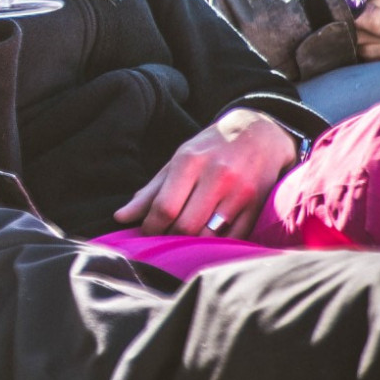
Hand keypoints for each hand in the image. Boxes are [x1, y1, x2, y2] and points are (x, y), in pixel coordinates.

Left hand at [112, 107, 299, 236]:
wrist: (259, 134)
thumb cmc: (210, 149)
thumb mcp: (178, 160)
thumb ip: (150, 191)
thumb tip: (121, 217)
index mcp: (190, 162)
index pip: (164, 207)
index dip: (151, 227)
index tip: (146, 234)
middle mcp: (217, 176)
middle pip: (186, 224)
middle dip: (170, 238)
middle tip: (165, 240)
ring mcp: (241, 192)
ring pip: (210, 235)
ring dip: (194, 245)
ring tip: (185, 243)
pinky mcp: (258, 206)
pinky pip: (234, 238)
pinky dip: (218, 245)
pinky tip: (209, 241)